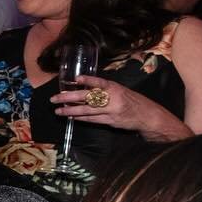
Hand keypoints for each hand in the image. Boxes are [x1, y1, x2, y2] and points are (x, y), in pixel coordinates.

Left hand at [51, 74, 190, 139]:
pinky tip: (71, 117)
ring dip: (71, 111)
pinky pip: (92, 120)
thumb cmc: (131, 100)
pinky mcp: (110, 121)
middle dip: (69, 98)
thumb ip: (104, 89)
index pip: (100, 83)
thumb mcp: (120, 90)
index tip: (76, 79)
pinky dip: (80, 118)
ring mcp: (111, 111)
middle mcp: (112, 98)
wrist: (147, 116)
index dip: (89, 81)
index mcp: (115, 88)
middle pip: (88, 97)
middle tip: (55, 98)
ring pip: (87, 111)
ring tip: (58, 111)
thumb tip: (83, 88)